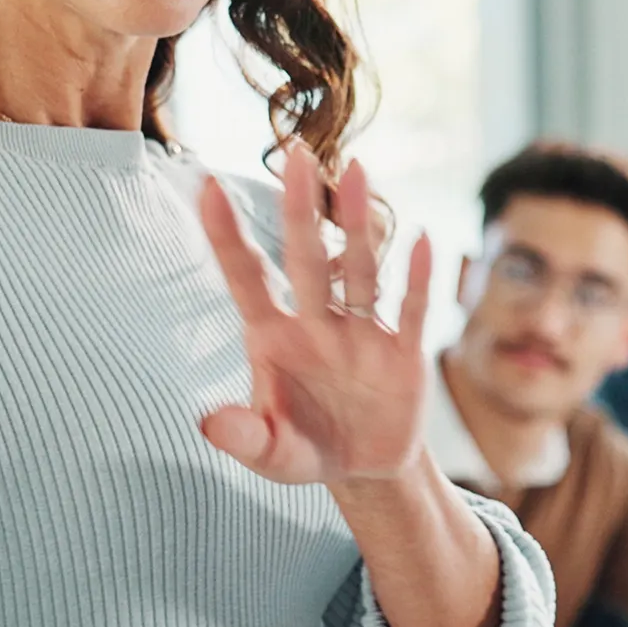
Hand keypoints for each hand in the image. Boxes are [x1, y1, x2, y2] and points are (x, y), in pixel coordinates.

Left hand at [197, 146, 428, 484]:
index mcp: (273, 338)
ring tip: (357, 173)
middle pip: (305, 260)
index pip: (245, 279)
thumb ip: (243, 438)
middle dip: (300, 211)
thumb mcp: (271, 454)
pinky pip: (410, 310)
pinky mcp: (402, 352)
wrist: (366, 469)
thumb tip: (208, 423)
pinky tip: (421, 241)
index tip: (206, 185)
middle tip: (295, 157)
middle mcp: (316, 322)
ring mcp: (361, 331)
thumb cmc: (307, 450)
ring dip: (358, 226)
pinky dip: (417, 279)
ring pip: (358, 270)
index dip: (226, 236)